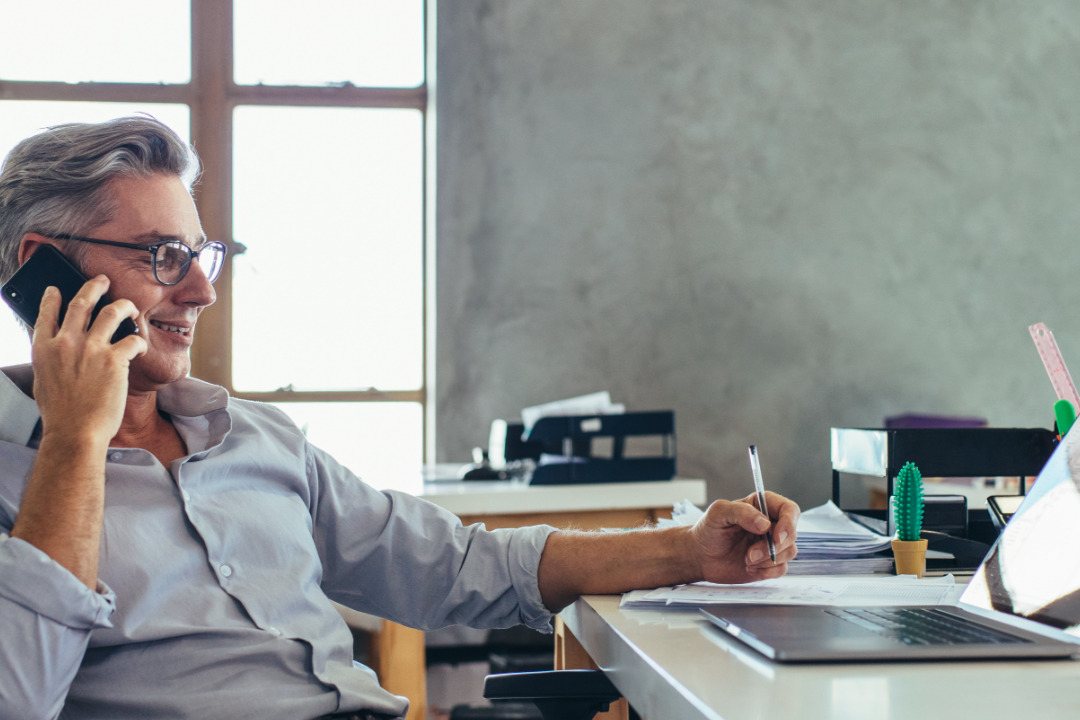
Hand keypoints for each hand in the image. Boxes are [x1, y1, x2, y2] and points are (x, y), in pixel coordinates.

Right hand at [31, 276, 146, 444]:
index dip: (52, 298)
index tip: (57, 289)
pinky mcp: (115, 359)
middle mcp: (66, 343)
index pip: (46, 314)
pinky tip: (142, 348)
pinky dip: (140, 342)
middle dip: (93, 286)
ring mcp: (91, 349)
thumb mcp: (43, 381)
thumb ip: (50, 360)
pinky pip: (133, 339)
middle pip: (81, 303)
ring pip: (111, 312)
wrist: (76, 433)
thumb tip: (56, 348)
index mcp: (44, 349)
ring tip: (130, 306)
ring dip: (124, 305)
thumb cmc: (61, 414)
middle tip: (102, 280)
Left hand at [689, 492, 799, 582]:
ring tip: (746, 560)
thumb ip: (741, 512)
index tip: (776, 537)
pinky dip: (767, 571)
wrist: (700, 556)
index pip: (789, 510)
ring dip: (768, 560)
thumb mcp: (718, 513)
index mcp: (762, 506)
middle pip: (791, 534)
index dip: (789, 523)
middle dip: (773, 547)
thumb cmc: (708, 530)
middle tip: (750, 554)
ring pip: (789, 552)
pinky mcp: (769, 563)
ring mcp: (771, 544)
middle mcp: (771, 524)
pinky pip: (781, 569)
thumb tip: (765, 524)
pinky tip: (749, 568)